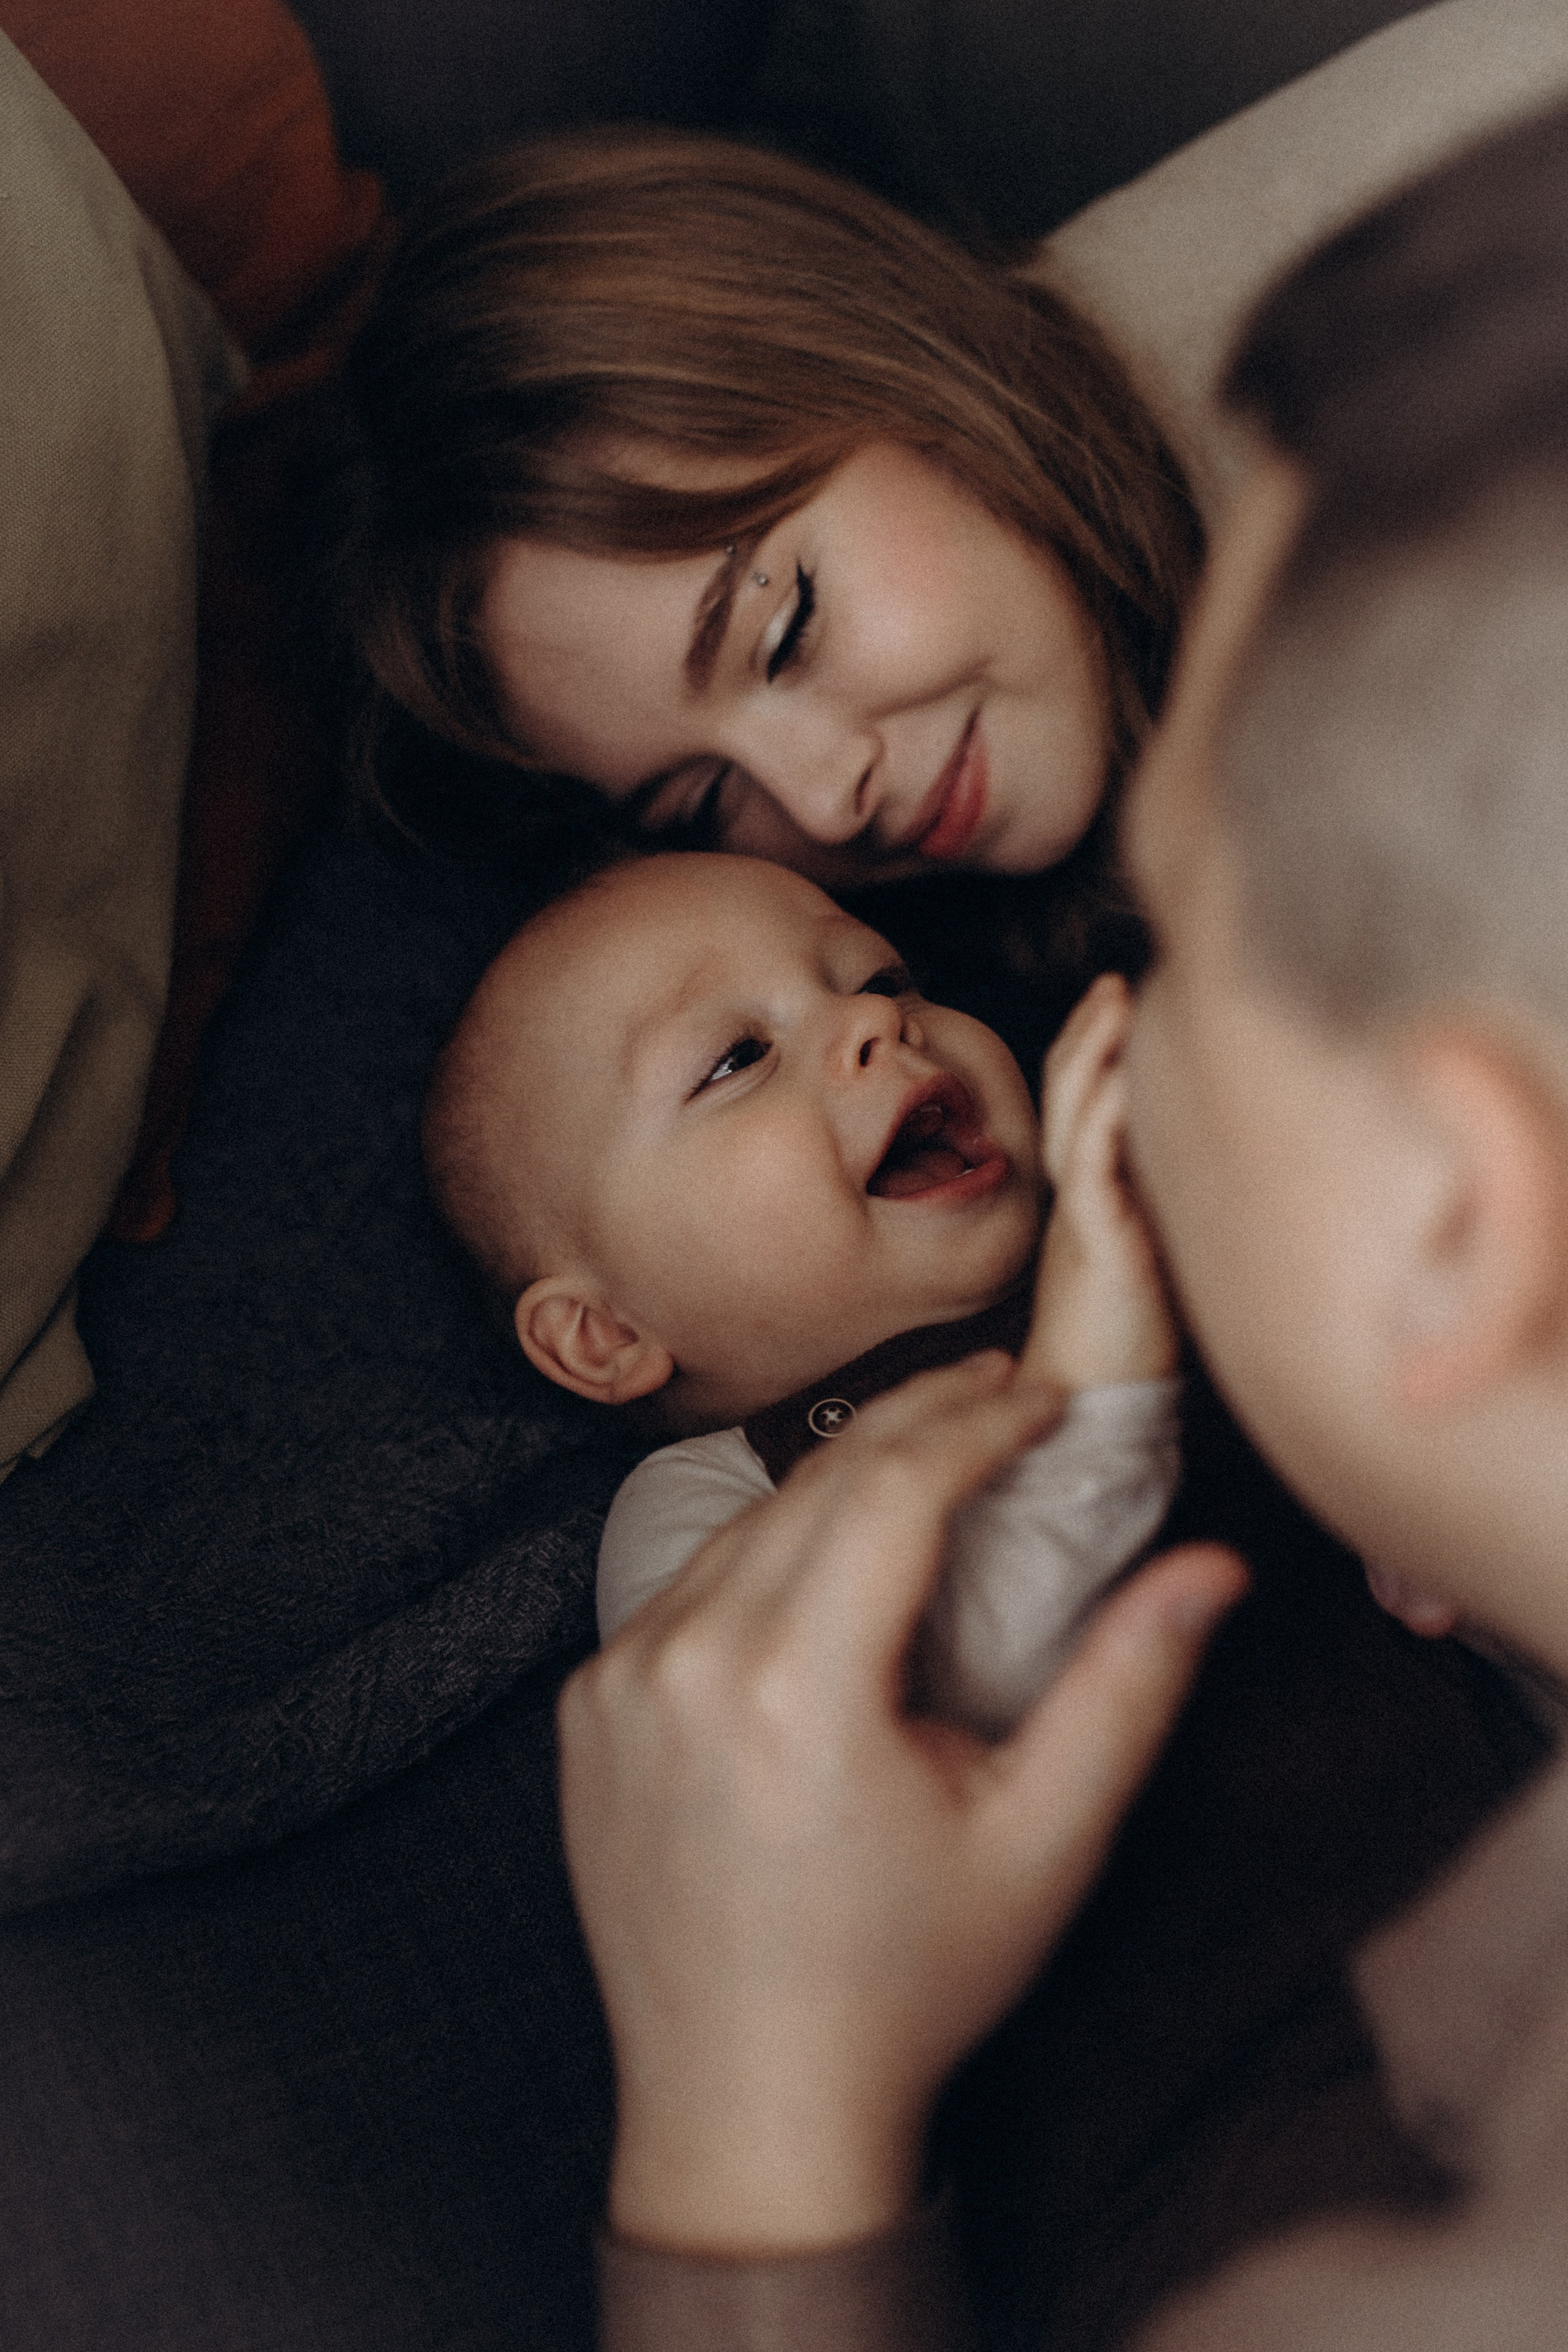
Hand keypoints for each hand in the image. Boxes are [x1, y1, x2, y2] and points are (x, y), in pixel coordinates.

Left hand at [558, 1351, 1246, 2256]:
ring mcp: (619, 1682)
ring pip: (749, 1524)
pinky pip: (689, 1587)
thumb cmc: (908, 1984)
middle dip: (919, 1421)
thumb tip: (1211, 1569)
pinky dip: (768, 1553)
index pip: (891, 1486)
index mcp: (795, 1689)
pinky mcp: (587, 1707)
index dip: (977, 1421)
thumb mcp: (1044, 1843)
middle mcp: (686, 1664)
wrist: (747, 2108)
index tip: (1044, 1393)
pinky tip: (833, 1557)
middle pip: (819, 1484)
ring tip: (934, 1456)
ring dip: (843, 1480)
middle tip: (1004, 1388)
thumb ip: (1128, 1689)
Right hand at [1022, 973, 1179, 1389]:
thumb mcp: (1158, 1251)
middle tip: (1113, 980)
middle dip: (1088, 1031)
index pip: (1082, 1104)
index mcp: (1089, 1197)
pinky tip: (1127, 1081)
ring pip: (1072, 1119)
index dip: (1093, 1047)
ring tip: (1114, 1004)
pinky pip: (1091, 1174)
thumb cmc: (1131, 1341)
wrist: (1094, 1407)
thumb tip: (1220, 1164)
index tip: (1121, 997)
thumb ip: (1168, 1206)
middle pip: (1067, 1093)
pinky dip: (1105, 1121)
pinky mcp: (1097, 1249)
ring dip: (1091, 1056)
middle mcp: (1078, 1199)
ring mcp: (1082, 1220)